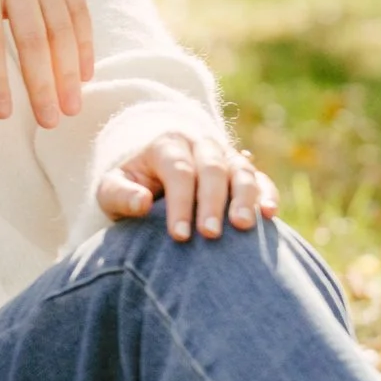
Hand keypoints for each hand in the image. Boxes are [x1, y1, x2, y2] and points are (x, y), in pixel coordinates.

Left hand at [97, 132, 279, 241]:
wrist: (152, 179)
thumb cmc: (129, 188)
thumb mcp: (111, 190)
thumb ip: (119, 195)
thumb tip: (141, 202)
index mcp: (166, 144)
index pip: (178, 171)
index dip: (180, 203)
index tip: (180, 236)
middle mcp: (200, 144)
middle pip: (212, 169)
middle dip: (212, 203)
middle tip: (210, 235)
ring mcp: (225, 155)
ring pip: (241, 171)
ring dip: (245, 198)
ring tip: (242, 226)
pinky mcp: (243, 171)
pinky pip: (261, 179)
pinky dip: (267, 194)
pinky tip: (270, 214)